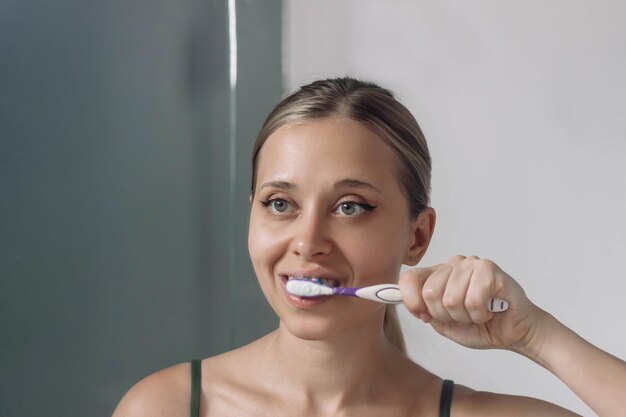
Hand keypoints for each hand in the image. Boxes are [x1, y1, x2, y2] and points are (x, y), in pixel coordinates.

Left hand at [399, 255, 545, 350]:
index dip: (411, 301)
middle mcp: (453, 264)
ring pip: (450, 299)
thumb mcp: (446, 325)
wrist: (516, 332)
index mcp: (438, 274)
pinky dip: (480, 314)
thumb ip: (428, 314)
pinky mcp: (489, 270)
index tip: (423, 315)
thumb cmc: (483, 326)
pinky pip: (472, 300)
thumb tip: (416, 307)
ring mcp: (471, 264)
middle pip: (429, 292)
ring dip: (465, 317)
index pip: (409, 278)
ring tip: (478, 313)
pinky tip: (489, 310)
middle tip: (463, 317)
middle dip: (444, 315)